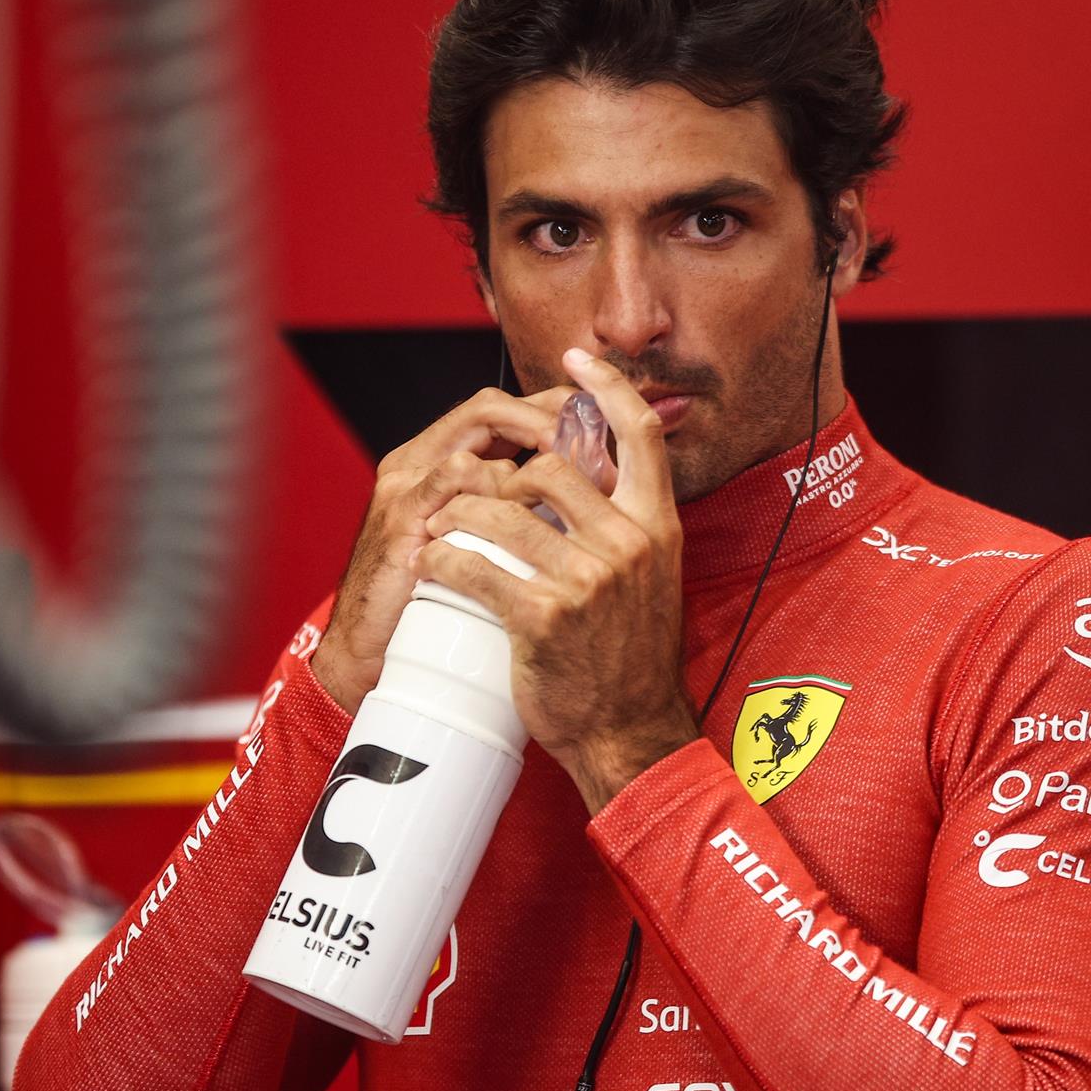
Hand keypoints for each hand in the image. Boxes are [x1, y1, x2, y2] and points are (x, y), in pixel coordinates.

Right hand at [313, 384, 575, 713]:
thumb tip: (586, 502)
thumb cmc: (428, 605)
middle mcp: (416, 462)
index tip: (594, 428)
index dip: (546, 409)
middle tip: (591, 445)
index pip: (497, 410)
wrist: (367, 651)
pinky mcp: (402, 517)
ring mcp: (406, 486)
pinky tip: (526, 514)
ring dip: (530, 456)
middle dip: (546, 417)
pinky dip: (496, 488)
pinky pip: (455, 478)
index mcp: (434, 462)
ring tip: (570, 482)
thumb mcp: (474, 546)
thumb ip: (510, 515)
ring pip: (477, 438)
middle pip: (488, 407)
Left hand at [415, 349, 699, 812]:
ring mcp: (588, 579)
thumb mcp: (647, 579)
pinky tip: (434, 567)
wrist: (628, 732)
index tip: (577, 359)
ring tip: (440, 529)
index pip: (639, 435)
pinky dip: (445, 561)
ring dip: (460, 516)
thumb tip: (586, 476)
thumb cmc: (628, 658)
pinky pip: (477, 566)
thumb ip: (623, 526)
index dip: (608, 387)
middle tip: (474, 494)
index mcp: (656, 527)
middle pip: (551, 466)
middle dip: (504, 475)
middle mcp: (628, 544)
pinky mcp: (545, 616)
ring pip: (502, 513)